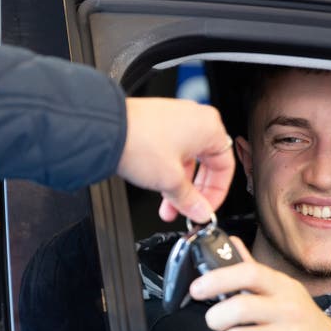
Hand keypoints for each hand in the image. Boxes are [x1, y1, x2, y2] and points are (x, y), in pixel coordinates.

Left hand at [117, 98, 233, 222]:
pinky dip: (167, 170)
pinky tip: (157, 185)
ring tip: (166, 204)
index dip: (216, 194)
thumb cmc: (139, 142)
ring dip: (178, 185)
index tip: (204, 209)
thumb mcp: (171, 180)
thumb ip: (190, 200)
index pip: (225, 167)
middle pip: (205, 164)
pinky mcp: (158, 122)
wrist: (105, 129)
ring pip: (186, 160)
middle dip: (193, 193)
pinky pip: (172, 151)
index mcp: (210, 127)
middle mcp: (196, 118)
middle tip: (185, 210)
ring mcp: (176, 118)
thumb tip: (201, 211)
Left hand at [189, 240, 330, 330]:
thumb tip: (230, 242)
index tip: (197, 288)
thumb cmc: (302, 320)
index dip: (218, 278)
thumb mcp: (283, 291)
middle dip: (215, 317)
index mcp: (282, 287)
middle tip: (213, 321)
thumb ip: (253, 269)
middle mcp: (288, 309)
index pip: (249, 273)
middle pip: (240, 307)